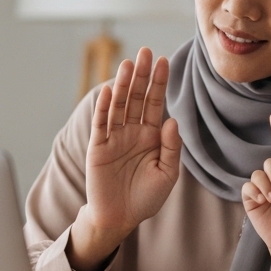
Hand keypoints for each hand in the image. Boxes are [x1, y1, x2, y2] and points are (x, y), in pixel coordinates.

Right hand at [73, 48, 181, 270]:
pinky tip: (110, 90)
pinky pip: (102, 124)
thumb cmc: (146, 198)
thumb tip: (172, 120)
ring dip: (124, 84)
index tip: (164, 61)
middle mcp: (133, 131)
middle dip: (142, 75)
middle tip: (145, 52)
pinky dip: (105, 107)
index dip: (159, 82)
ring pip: (119, 105)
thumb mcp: (167, 174)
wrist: (120, 218)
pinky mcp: (98, 147)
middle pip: (138, 97)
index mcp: (152, 135)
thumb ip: (171, 148)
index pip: (156, 103)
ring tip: (129, 64)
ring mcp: (114, 137)